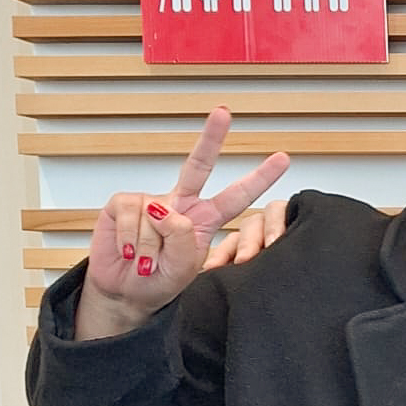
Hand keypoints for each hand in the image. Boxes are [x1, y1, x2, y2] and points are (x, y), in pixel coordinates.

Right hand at [78, 108, 289, 337]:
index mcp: (205, 219)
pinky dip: (130, 240)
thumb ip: (182, 239)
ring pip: (157, 216)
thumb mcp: (184, 268)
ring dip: (150, 247)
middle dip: (211, 137)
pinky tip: (129, 251)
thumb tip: (164, 209)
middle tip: (224, 112)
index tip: (282, 159)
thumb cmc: (160, 281)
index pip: (237, 196)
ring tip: (146, 260)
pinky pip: (131, 215)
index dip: (259, 178)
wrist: (127, 293)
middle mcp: (180, 204)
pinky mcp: (123, 203)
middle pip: (198, 165)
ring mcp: (151, 201)